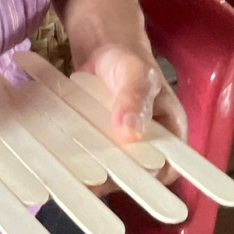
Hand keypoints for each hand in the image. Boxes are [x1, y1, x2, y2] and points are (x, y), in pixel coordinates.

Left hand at [83, 43, 187, 182]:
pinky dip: (79, 163)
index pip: (164, 169)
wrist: (105, 54)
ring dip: (92, 175)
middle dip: (112, 179)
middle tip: (87, 178)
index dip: (145, 180)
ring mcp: (125, 152)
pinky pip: (93, 162)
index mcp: (172, 134)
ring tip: (69, 174)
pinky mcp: (103, 148)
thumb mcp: (136, 73)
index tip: (117, 175)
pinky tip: (61, 163)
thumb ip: (135, 98)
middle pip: (136, 177)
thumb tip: (131, 133)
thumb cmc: (129, 61)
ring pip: (112, 172)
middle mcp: (152, 150)